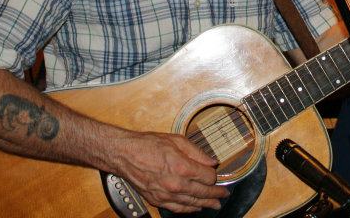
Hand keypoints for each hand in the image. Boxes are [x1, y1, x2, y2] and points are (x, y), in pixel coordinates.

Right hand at [113, 130, 228, 212]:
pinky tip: (196, 208)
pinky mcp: (157, 200)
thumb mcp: (176, 140)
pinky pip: (177, 208)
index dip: (214, 175)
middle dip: (216, 194)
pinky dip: (189, 209)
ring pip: (192, 203)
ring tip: (215, 205)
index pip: (207, 177)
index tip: (215, 172)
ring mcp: (166, 194)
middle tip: (224, 194)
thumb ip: (197, 152)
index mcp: (182, 167)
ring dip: (205, 204)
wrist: (125, 154)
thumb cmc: (148, 144)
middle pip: (202, 193)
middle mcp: (175, 183)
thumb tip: (212, 161)